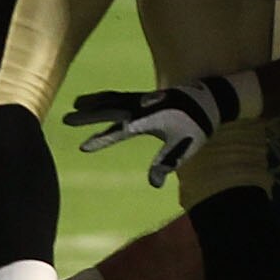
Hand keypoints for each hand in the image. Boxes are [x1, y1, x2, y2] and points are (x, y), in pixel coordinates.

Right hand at [67, 75, 246, 185]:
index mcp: (152, 119)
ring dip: (93, 102)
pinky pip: (120, 96)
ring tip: (74, 105)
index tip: (84, 147)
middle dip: (88, 116)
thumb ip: (167, 163)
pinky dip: (105, 97)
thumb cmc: (199, 125)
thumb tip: (154, 183)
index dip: (102, 139)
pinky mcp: (146, 96)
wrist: (214, 98)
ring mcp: (144, 98)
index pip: (122, 131)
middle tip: (66, 120)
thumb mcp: (186, 147)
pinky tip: (95, 100)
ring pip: (113, 99)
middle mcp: (144, 105)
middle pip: (110, 109)